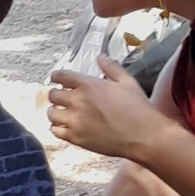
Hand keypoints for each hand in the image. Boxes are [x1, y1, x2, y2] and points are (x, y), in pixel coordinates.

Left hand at [48, 56, 167, 160]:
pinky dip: (57, 127)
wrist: (143, 136)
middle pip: (53, 95)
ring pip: (51, 114)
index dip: (56, 76)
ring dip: (55, 111)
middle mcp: (78, 101)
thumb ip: (111, 68)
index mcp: (88, 85)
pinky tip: (65, 126)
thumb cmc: (138, 108)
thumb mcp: (127, 82)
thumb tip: (100, 57)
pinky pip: (55, 131)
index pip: (61, 76)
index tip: (56, 79)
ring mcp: (75, 121)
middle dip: (56, 94)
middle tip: (61, 97)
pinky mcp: (76, 138)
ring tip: (62, 112)